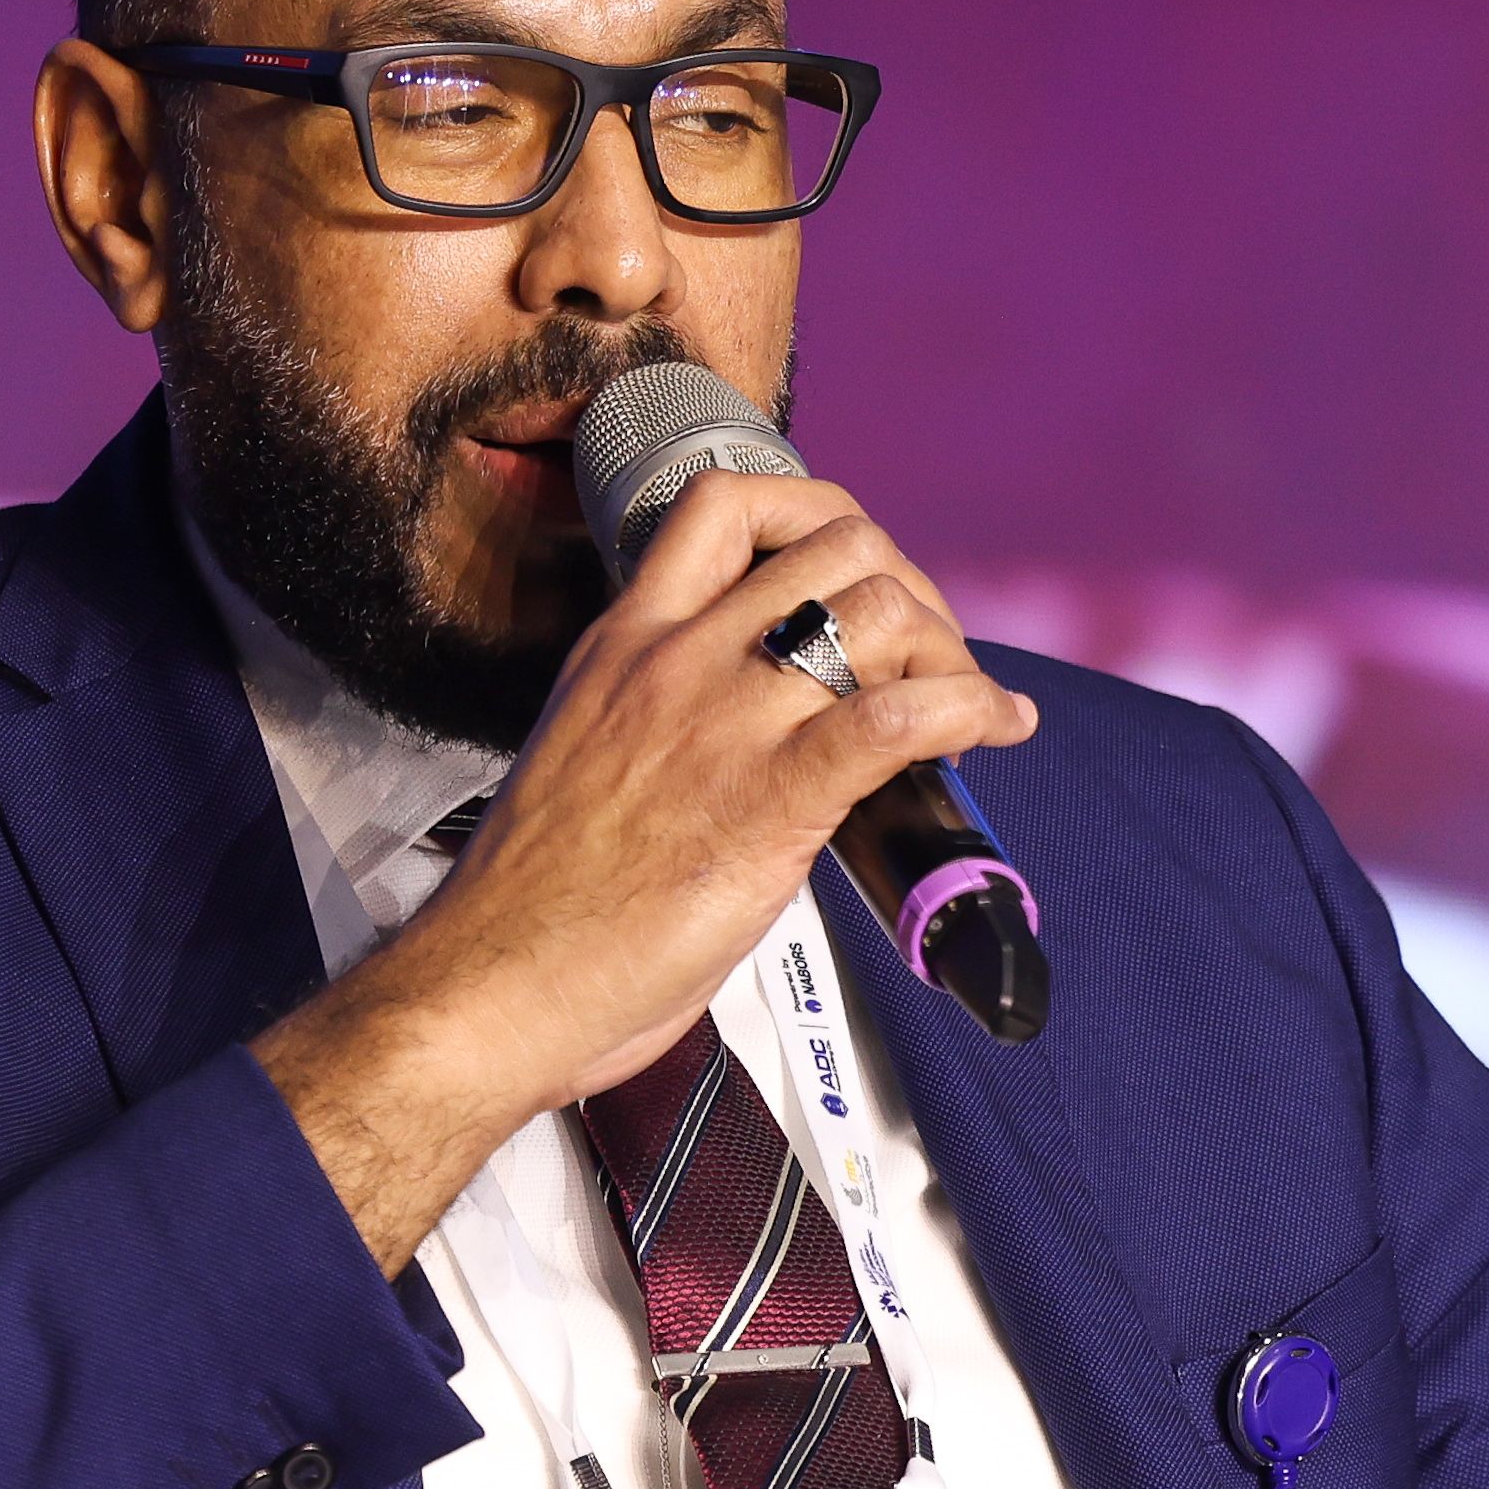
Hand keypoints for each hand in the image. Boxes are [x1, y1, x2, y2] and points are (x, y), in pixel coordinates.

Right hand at [251, 459, 1036, 1269]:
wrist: (491, 985)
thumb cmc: (534, 906)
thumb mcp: (589, 758)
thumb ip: (661, 720)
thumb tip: (752, 732)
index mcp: (626, 642)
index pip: (727, 502)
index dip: (821, 521)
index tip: (855, 585)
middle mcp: (678, 659)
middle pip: (837, 540)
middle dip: (911, 586)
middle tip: (929, 659)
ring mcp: (722, 723)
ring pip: (879, 608)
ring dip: (950, 648)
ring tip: (966, 705)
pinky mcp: (766, 801)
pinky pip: (897, 718)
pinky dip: (971, 710)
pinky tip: (996, 729)